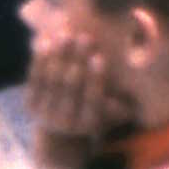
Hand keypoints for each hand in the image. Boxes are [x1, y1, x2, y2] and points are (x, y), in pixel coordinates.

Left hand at [24, 32, 112, 150]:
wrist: (60, 133)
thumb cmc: (94, 113)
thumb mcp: (112, 110)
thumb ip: (123, 96)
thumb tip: (139, 76)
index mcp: (88, 125)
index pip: (93, 100)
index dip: (95, 78)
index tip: (99, 57)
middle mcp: (65, 123)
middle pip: (71, 87)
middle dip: (78, 60)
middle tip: (84, 38)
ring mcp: (45, 115)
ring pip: (52, 80)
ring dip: (59, 55)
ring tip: (66, 34)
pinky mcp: (29, 107)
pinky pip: (35, 79)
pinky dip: (40, 59)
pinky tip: (46, 41)